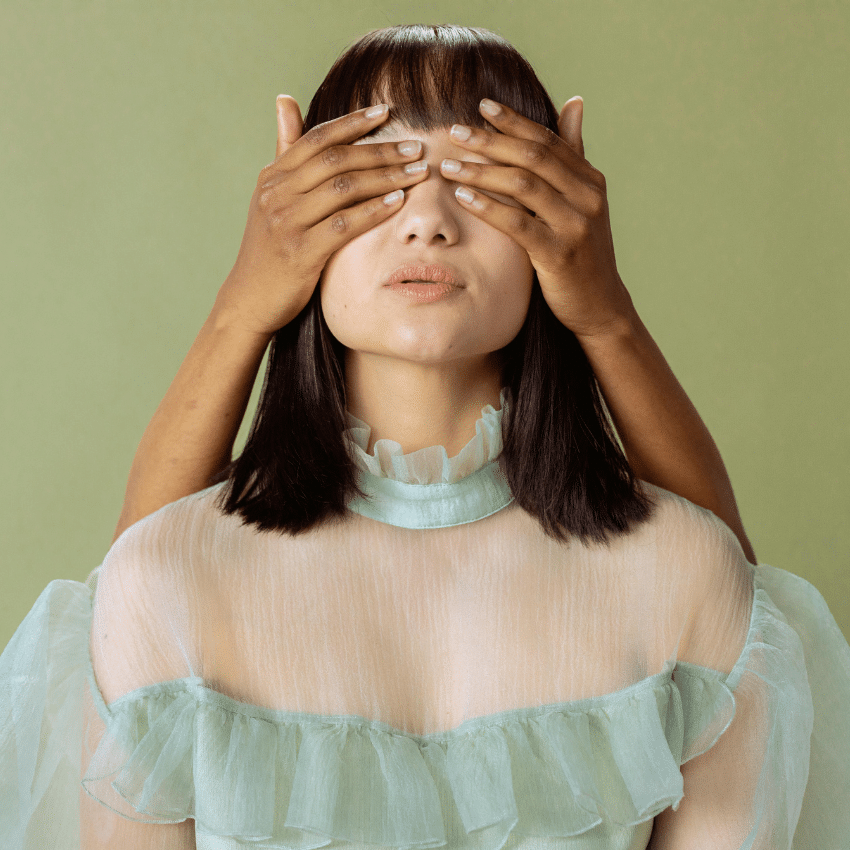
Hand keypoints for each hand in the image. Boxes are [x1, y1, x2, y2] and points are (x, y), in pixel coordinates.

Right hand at [215, 95, 429, 335]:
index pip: (316, 138)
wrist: (249, 299)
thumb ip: (285, 153)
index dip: (352, 123)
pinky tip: (398, 202)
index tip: (386, 112)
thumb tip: (286, 99)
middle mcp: (277, 194)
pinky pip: (344, 225)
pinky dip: (374, 210)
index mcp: (272, 177)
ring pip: (343, 188)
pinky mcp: (300, 252)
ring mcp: (287, 223)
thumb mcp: (271, 197)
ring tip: (417, 172)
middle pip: (336, 160)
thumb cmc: (269, 250)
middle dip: (380, 150)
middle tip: (416, 146)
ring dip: (386, 177)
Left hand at [441, 97, 634, 338]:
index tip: (481, 106)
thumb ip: (573, 156)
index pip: (548, 141)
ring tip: (449, 165)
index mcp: (591, 180)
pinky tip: (462, 197)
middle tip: (455, 130)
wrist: (599, 305)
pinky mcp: (558, 254)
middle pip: (532, 157)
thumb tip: (573, 103)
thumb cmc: (582, 253)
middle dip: (490, 141)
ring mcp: (575, 225)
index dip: (514, 121)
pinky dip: (488, 207)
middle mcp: (587, 197)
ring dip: (481, 172)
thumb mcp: (582, 203)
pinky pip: (517, 223)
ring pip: (523, 185)